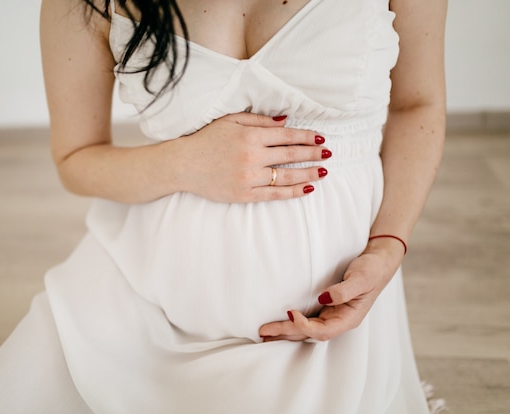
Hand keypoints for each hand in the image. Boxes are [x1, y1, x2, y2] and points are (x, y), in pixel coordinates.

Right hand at [177, 112, 330, 202]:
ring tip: (323, 171)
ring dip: (308, 173)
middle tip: (328, 154)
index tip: (321, 138)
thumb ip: (259, 120)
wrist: (184, 165)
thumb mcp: (230, 121)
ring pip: (287, 176)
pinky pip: (275, 194)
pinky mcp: (245, 194)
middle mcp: (252, 156)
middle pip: (291, 155)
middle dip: (313, 154)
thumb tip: (285, 121)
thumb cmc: (207, 140)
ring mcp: (249, 177)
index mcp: (250, 136)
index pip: (287, 136)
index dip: (307, 137)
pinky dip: (293, 191)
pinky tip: (307, 187)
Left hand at [258, 243, 403, 341]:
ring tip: (264, 333)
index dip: (305, 325)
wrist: (379, 262)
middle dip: (286, 332)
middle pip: (309, 333)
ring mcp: (331, 315)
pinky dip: (291, 323)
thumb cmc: (372, 269)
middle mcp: (338, 321)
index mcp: (349, 318)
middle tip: (263, 331)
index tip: (290, 313)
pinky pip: (307, 320)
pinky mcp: (326, 308)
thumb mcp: (362, 278)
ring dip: (285, 331)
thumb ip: (344, 290)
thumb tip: (324, 299)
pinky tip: (278, 323)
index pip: (323, 330)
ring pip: (305, 329)